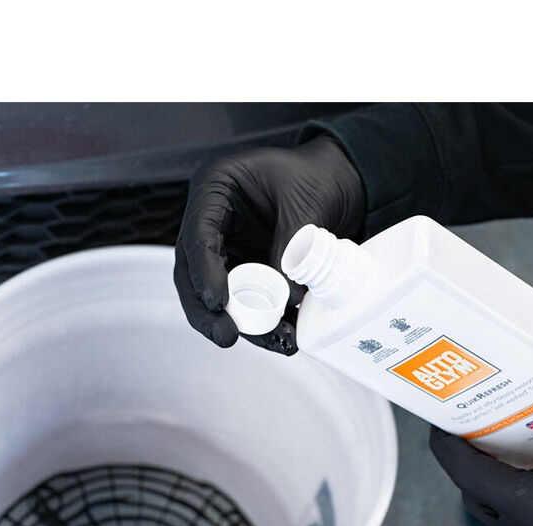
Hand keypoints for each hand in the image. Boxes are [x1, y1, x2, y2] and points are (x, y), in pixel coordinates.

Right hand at [173, 136, 364, 354]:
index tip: (219, 303)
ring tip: (274, 342)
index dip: (204, 273)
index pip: (197, 236)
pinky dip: (262, 322)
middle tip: (227, 337)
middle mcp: (214, 223)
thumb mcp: (305, 202)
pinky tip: (283, 336)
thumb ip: (291, 247)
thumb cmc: (316, 176)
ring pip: (219, 296)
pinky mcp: (248, 271)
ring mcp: (229, 249)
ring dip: (243, 324)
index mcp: (215, 190)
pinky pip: (247, 302)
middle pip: (193, 274)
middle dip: (208, 312)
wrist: (338, 182)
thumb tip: (286, 298)